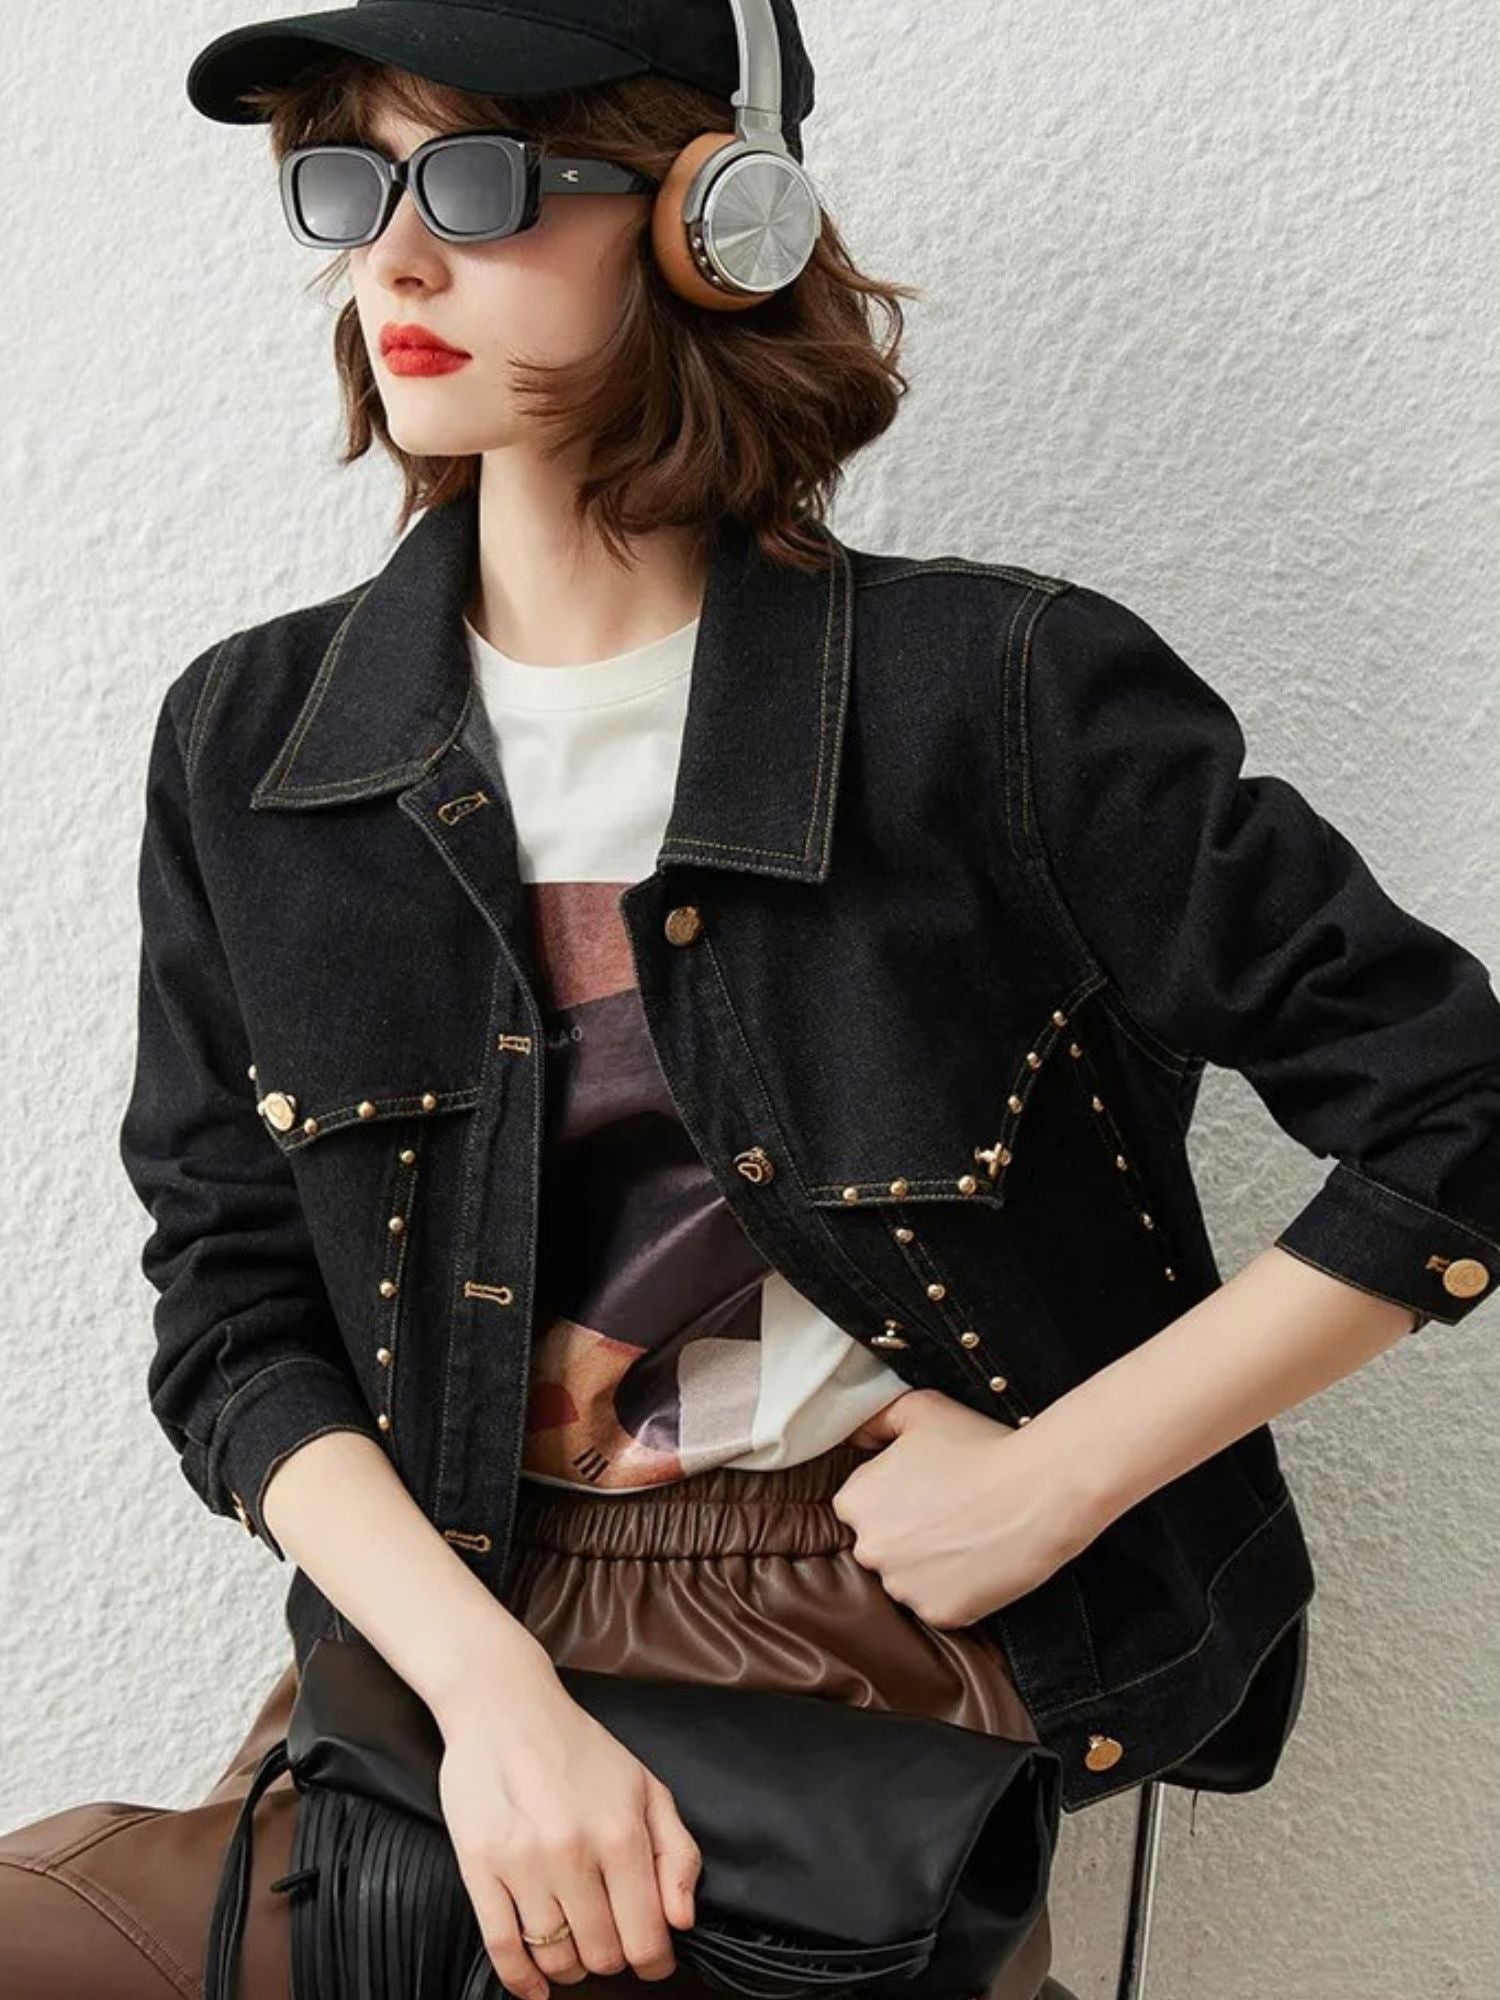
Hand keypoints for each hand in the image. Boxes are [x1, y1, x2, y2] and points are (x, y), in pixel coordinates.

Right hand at [433, 1647, 701, 1998]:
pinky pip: (502, 1948)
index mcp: (621, 1831)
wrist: (503, 1707)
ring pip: (555, 1957)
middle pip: (602, 1954)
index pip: (647, 1936)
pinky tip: (535, 1984)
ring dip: (570, 1965)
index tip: (652, 1961)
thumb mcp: (646, 1786)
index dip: (655, 1962)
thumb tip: (682, 1921)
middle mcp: (574, 1851)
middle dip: (612, 1958)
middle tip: (609, 1941)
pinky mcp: (478, 1866)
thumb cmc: (580, 1749)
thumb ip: (677, 1853)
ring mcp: (522, 1862)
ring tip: (574, 1944)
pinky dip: (521, 1980)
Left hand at [833, 1387, 1102, 1627]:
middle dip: (906, 1533)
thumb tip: (857, 1434)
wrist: (1036, 1492)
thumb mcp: (920, 1409)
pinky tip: (980, 1560)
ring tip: (967, 1534)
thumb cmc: (979, 1446)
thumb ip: (877, 1418)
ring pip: (908, 1579)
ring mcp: (902, 1586)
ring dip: (930, 1564)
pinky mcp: (938, 1613)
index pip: (859, 1507)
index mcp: (855, 1502)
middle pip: (881, 1545)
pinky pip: (939, 1605)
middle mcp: (869, 1549)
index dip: (893, 1497)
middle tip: (949, 1511)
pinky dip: (957, 1589)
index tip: (924, 1489)